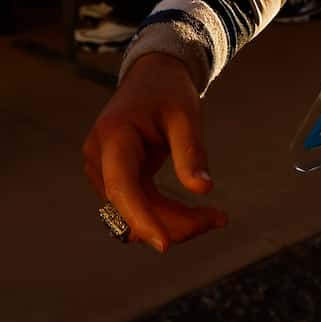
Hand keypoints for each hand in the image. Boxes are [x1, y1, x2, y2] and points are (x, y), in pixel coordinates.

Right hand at [80, 53, 226, 253]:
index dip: (141, 218)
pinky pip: (139, 207)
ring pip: (136, 214)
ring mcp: (104, 171)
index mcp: (113, 136)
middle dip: (174, 222)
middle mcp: (100, 158)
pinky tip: (198, 214)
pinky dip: (167, 215)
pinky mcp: (116, 179)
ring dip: (173, 223)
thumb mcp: (186, 114)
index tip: (165, 245)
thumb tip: (203, 189)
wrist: (152, 76)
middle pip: (132, 207)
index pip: (122, 186)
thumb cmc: (168, 90)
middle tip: (220, 219)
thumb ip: (191, 151)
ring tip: (215, 217)